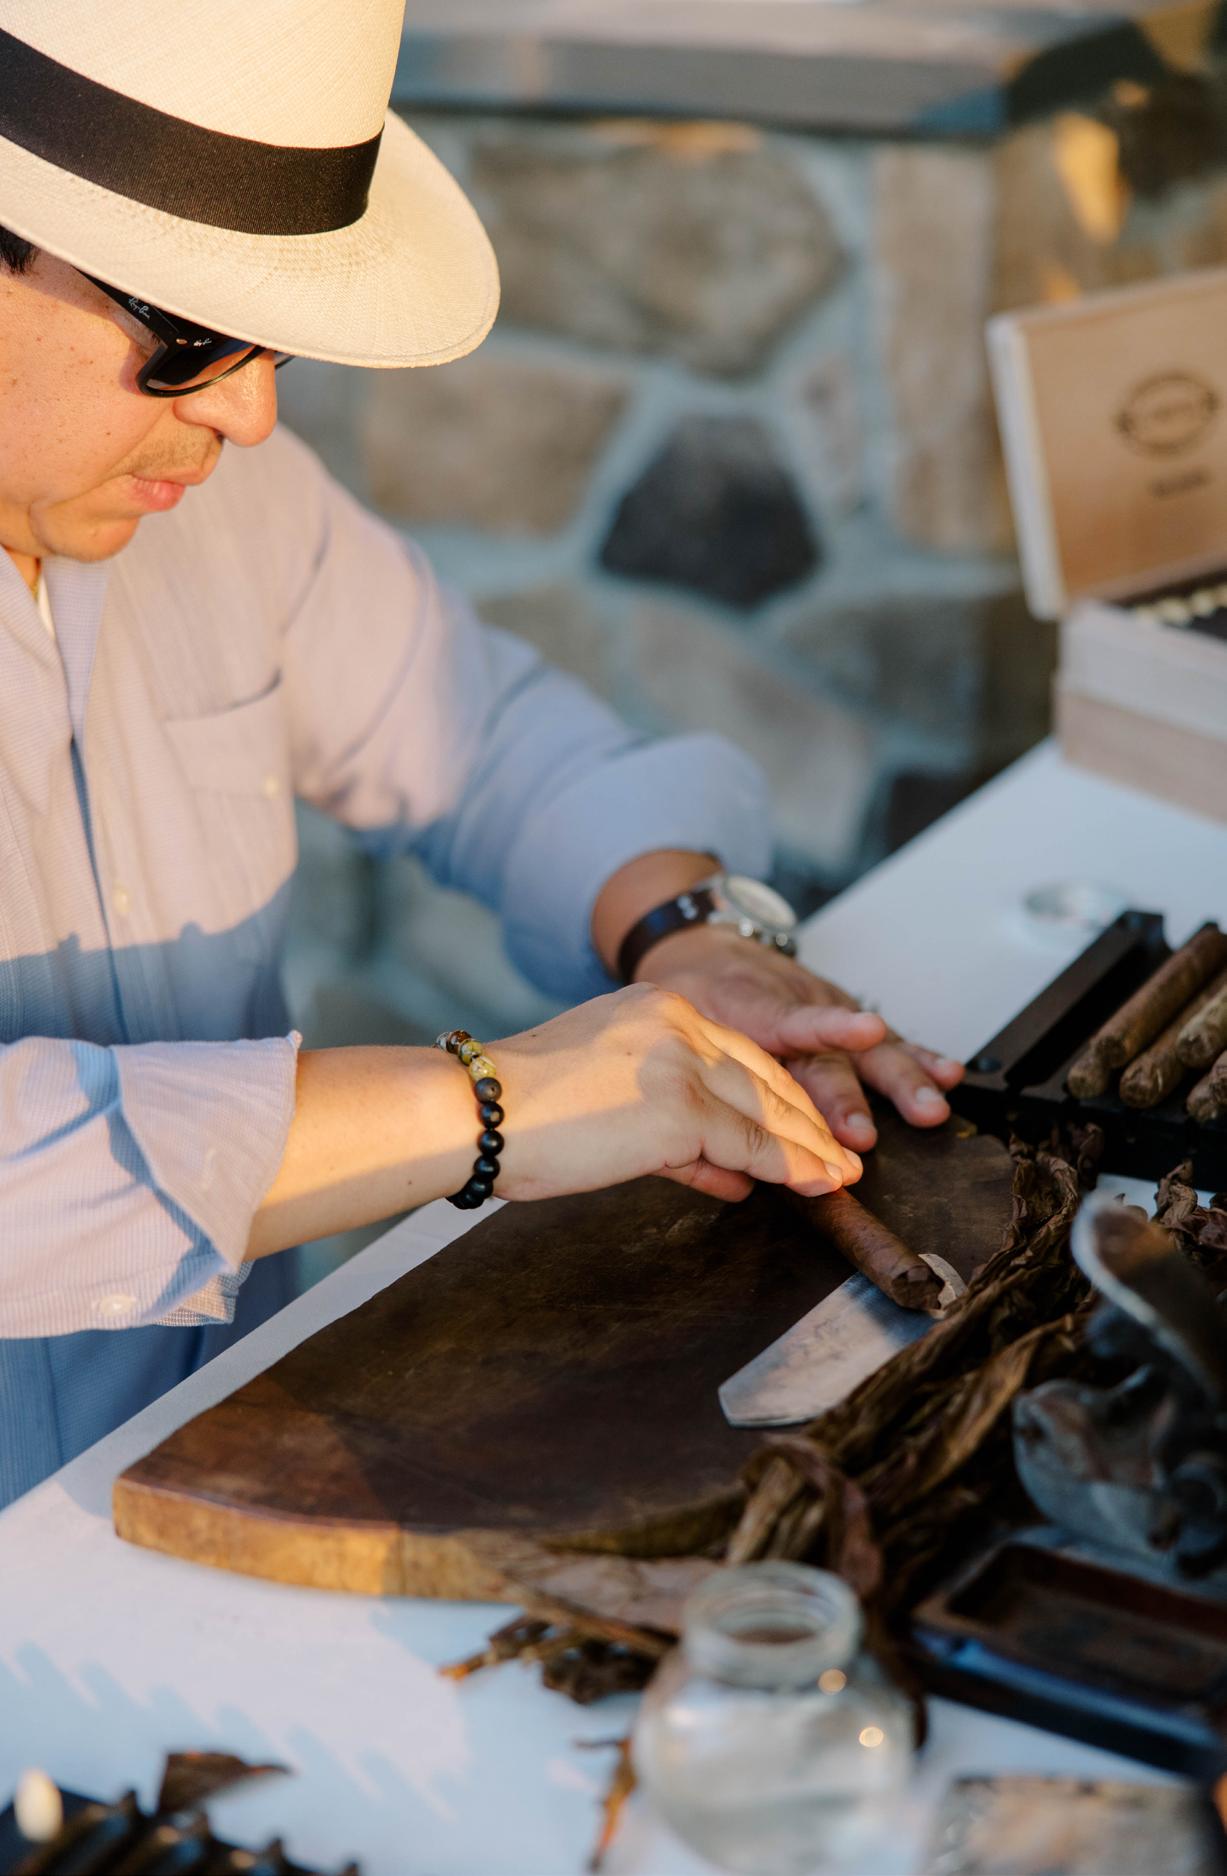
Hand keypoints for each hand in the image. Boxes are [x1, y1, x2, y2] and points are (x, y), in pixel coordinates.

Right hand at [490, 983, 862, 1205]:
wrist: (475, 1110)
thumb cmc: (516, 1111)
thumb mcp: (599, 1092)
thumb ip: (665, 1121)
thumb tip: (720, 1165)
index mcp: (653, 1006)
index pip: (733, 1050)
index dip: (775, 1090)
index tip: (802, 1118)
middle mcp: (674, 1022)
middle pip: (761, 1074)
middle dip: (804, 1119)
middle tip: (838, 1152)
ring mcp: (680, 1064)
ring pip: (765, 1110)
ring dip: (808, 1148)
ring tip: (837, 1176)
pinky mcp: (679, 1109)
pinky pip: (751, 1145)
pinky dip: (790, 1168)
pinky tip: (816, 1184)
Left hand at [632, 927, 964, 1152]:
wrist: (703, 945)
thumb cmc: (689, 995)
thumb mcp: (673, 1030)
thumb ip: (695, 1091)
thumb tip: (724, 1171)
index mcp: (746, 1010)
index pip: (787, 1025)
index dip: (824, 1042)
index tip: (858, 1055)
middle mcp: (794, 1008)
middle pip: (825, 1059)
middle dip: (848, 1099)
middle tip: (866, 1135)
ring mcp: (824, 1009)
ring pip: (863, 1047)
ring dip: (899, 1080)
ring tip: (931, 1107)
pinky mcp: (842, 1012)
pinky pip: (882, 1040)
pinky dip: (916, 1056)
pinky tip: (948, 1074)